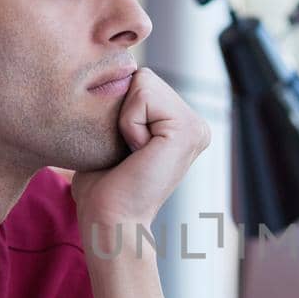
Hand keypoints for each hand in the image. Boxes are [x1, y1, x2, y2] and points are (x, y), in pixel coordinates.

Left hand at [70, 68, 210, 229]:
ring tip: (133, 153)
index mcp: (181, 125)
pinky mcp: (189, 129)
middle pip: (143, 76)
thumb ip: (120, 107)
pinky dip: (129, 123)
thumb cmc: (102, 186)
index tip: (124, 148)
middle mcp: (195, 124)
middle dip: (123, 110)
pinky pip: (143, 95)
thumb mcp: (113, 136)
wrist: (111, 220)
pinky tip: (139, 153)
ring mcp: (196, 126)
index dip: (119, 108)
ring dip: (125, 118)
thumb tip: (109, 78)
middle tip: (128, 152)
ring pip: (144, 81)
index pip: (140, 80)